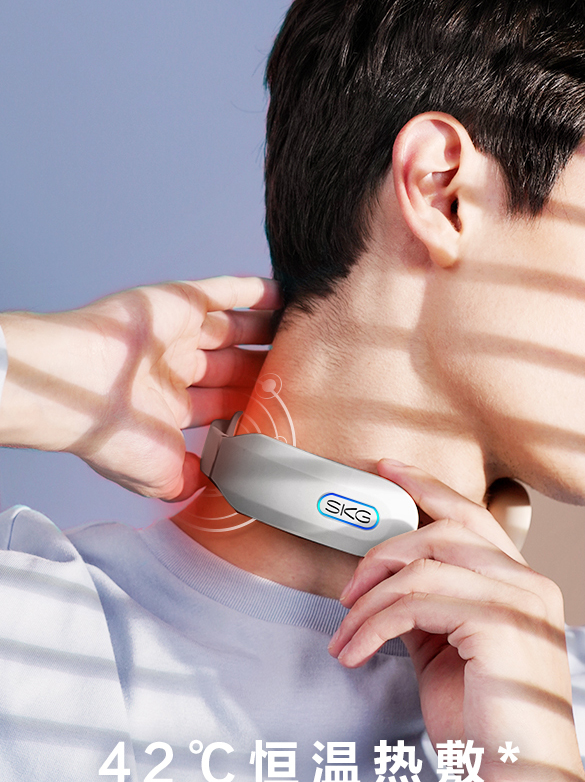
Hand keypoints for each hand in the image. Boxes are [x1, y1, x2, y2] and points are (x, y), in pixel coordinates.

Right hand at [0, 276, 279, 499]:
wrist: (77, 389)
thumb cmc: (111, 436)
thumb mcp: (162, 477)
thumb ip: (197, 481)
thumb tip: (223, 490)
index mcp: (168, 408)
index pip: (224, 405)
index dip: (255, 406)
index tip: (292, 410)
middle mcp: (173, 369)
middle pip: (234, 366)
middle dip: (267, 368)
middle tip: (310, 369)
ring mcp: (175, 333)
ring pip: (233, 328)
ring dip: (266, 328)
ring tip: (305, 330)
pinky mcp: (175, 301)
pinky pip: (221, 291)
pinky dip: (252, 290)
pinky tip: (283, 292)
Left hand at [328, 462, 584, 781]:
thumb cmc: (488, 728)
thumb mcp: (449, 654)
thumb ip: (430, 610)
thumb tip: (384, 583)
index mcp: (524, 585)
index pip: (473, 519)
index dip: (429, 489)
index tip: (386, 472)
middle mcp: (530, 584)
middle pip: (445, 530)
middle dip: (383, 550)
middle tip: (347, 592)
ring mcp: (520, 601)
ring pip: (424, 565)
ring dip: (369, 601)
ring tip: (346, 637)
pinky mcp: (500, 624)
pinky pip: (416, 602)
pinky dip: (373, 625)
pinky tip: (356, 652)